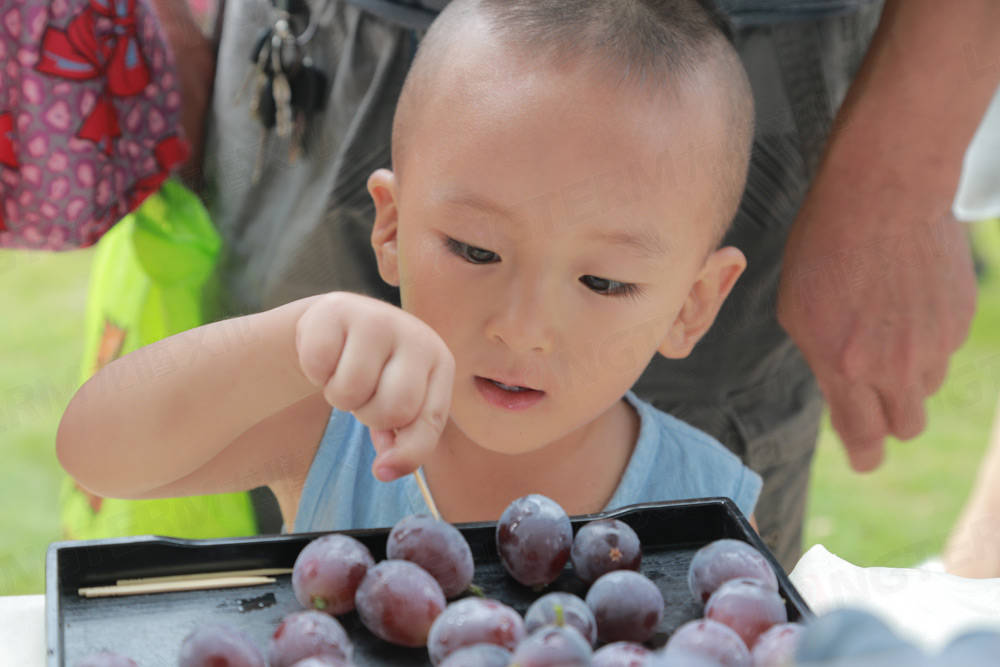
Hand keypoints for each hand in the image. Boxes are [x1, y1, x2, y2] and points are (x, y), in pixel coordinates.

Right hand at [295, 293, 454, 480]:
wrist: (339, 326)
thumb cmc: (377, 373)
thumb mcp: (401, 404)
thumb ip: (406, 440)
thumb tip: (386, 470)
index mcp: (439, 360)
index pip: (430, 420)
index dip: (407, 453)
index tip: (381, 471)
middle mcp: (416, 334)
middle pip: (393, 408)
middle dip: (369, 416)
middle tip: (364, 398)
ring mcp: (378, 318)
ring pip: (351, 391)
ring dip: (340, 396)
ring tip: (345, 374)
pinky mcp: (337, 310)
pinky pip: (319, 367)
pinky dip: (316, 373)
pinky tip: (328, 356)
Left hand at [778, 203, 975, 471]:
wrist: (883, 194)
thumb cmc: (824, 247)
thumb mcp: (798, 311)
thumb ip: (821, 361)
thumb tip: (841, 390)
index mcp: (846, 367)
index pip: (864, 439)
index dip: (863, 455)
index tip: (863, 458)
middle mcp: (897, 365)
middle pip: (906, 426)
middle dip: (888, 419)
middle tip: (873, 396)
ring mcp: (935, 342)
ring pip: (927, 385)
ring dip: (908, 374)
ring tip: (885, 327)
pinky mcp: (962, 317)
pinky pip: (945, 347)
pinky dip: (928, 337)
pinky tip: (907, 300)